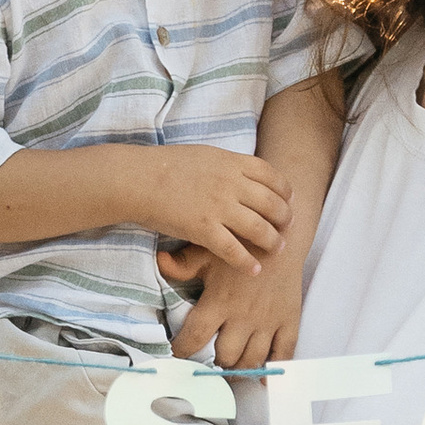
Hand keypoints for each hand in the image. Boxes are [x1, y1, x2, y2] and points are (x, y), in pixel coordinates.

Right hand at [139, 145, 290, 267]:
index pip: (272, 177)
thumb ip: (228, 166)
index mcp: (231, 163)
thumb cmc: (164, 165)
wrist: (137, 179)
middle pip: (272, 204)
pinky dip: (248, 262)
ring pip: (259, 228)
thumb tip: (243, 176)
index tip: (288, 201)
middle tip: (287, 228)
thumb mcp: (204, 155)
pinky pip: (234, 250)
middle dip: (284, 218)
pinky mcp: (204, 230)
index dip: (285, 191)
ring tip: (278, 249)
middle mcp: (231, 184)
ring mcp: (219, 207)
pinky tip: (255, 269)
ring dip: (273, 241)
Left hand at [161, 241, 302, 370]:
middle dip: (213, 365)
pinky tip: (263, 377)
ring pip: (251, 360)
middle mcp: (244, 316)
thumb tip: (158, 261)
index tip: (176, 356)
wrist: (282, 236)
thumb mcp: (207, 251)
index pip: (196, 336)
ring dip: (238, 371)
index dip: (183, 351)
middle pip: (225, 356)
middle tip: (205, 367)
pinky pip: (283, 353)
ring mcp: (268, 321)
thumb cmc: (241, 243)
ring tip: (228, 371)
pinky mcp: (288, 321)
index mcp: (220, 301)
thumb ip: (181, 264)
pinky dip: (273, 369)